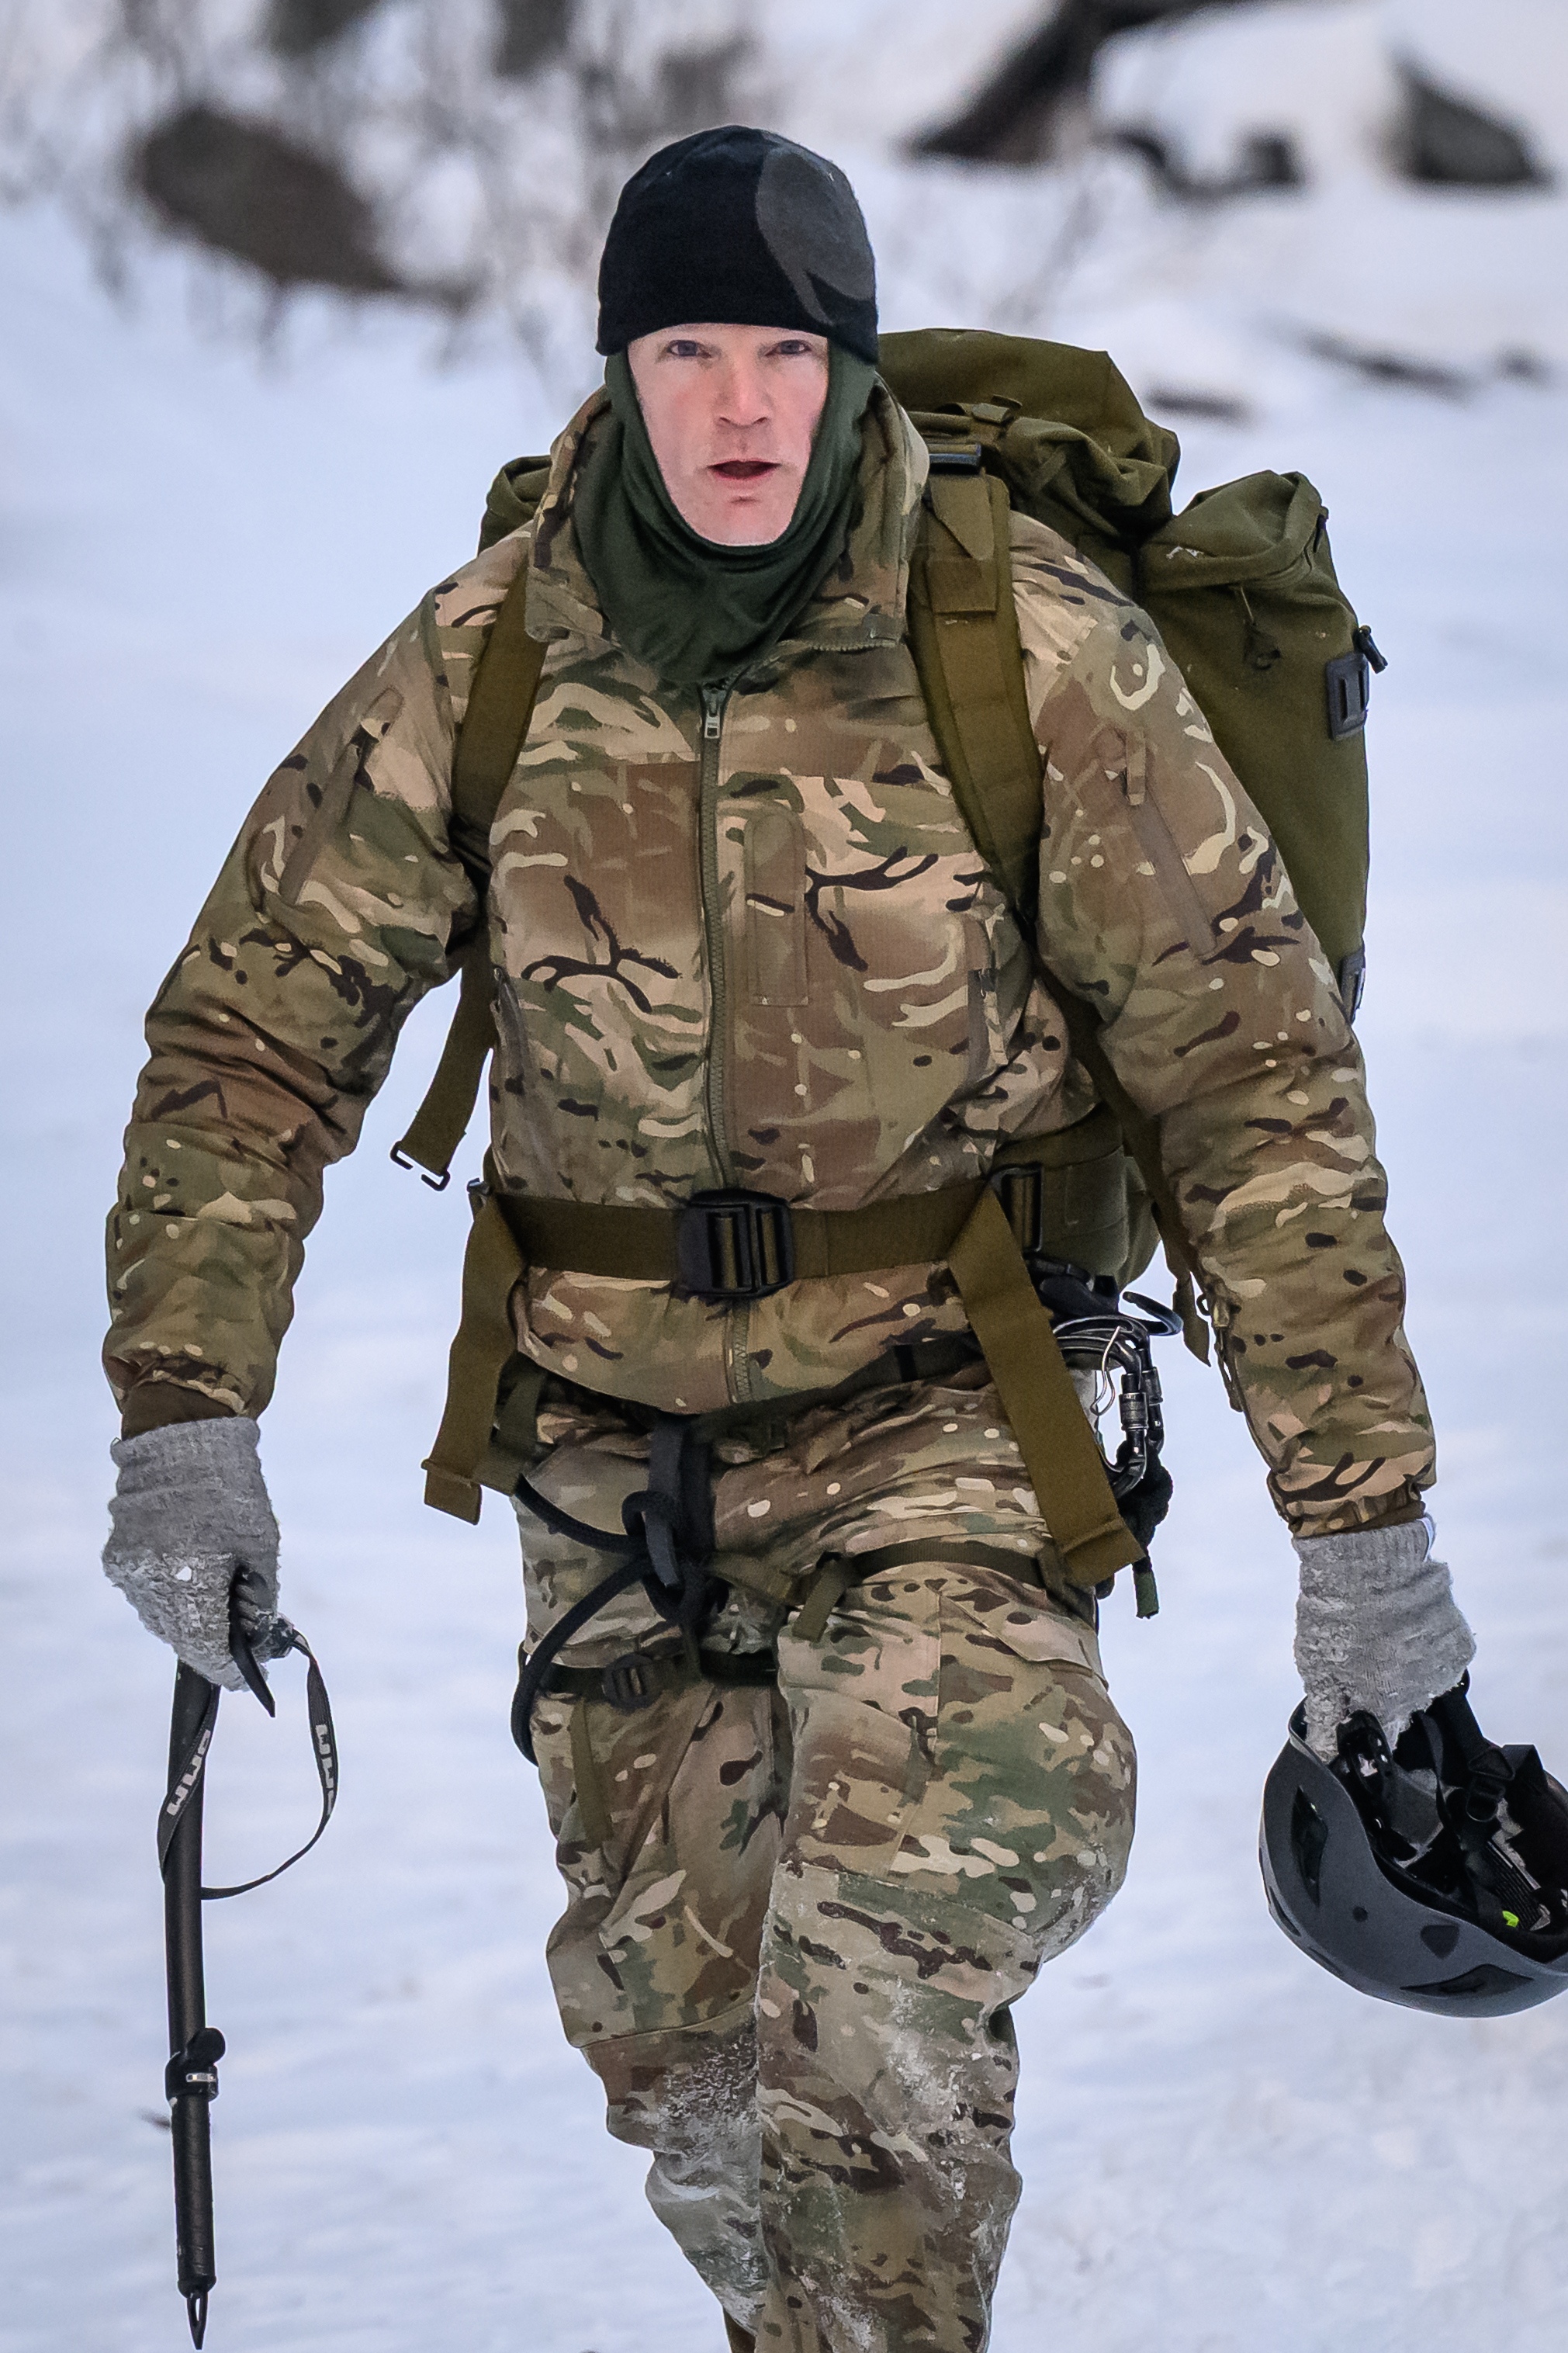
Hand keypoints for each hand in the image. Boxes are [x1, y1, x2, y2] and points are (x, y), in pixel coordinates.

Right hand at [103, 1418, 279, 1691]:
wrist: (181, 1439)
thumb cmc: (232, 1492)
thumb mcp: (259, 1547)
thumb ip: (259, 1600)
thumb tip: (257, 1638)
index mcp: (188, 1584)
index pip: (206, 1648)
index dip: (229, 1669)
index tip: (249, 1679)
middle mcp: (150, 1585)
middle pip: (182, 1638)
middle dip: (213, 1644)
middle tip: (241, 1644)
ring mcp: (128, 1573)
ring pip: (162, 1619)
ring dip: (190, 1622)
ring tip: (221, 1608)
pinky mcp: (117, 1558)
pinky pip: (147, 1594)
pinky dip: (171, 1598)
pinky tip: (194, 1582)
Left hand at [1293, 1514, 1474, 1760]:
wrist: (1370, 1559)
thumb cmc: (1337, 1613)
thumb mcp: (1318, 1669)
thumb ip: (1328, 1715)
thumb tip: (1326, 1753)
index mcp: (1386, 1707)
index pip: (1382, 1741)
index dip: (1367, 1733)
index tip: (1355, 1718)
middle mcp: (1423, 1696)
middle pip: (1403, 1709)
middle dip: (1383, 1693)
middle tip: (1361, 1662)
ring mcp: (1445, 1667)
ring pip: (1423, 1681)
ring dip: (1405, 1669)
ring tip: (1381, 1637)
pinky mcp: (1460, 1641)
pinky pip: (1441, 1655)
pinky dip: (1425, 1646)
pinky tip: (1403, 1626)